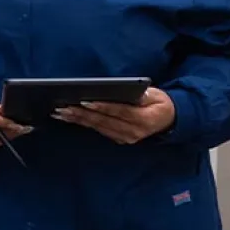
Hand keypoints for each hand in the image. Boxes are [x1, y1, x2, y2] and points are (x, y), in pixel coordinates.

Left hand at [54, 87, 175, 144]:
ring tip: (60, 112)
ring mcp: (125, 138)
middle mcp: (133, 132)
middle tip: (62, 107)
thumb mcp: (155, 94)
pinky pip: (99, 130)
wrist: (169, 120)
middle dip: (81, 114)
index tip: (84, 101)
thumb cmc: (159, 102)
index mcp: (143, 119)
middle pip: (103, 121)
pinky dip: (84, 123)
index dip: (101, 107)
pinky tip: (70, 117)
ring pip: (98, 127)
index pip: (119, 111)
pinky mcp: (119, 139)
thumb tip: (126, 90)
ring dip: (77, 119)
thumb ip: (142, 94)